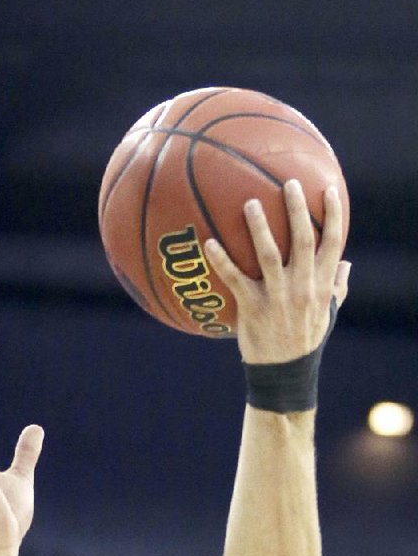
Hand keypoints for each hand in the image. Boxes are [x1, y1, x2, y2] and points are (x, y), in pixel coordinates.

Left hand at [204, 181, 350, 363]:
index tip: (327, 190)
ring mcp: (277, 297)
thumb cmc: (305, 339)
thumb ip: (337, 287)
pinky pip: (235, 279)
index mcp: (322, 284)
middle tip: (288, 184)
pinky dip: (221, 260)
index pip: (333, 243)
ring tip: (249, 203)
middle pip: (304, 240)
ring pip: (269, 255)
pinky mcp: (252, 307)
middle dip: (297, 210)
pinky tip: (209, 243)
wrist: (285, 372)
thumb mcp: (328, 313)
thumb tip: (347, 264)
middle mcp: (302, 287)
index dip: (334, 215)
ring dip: (259, 227)